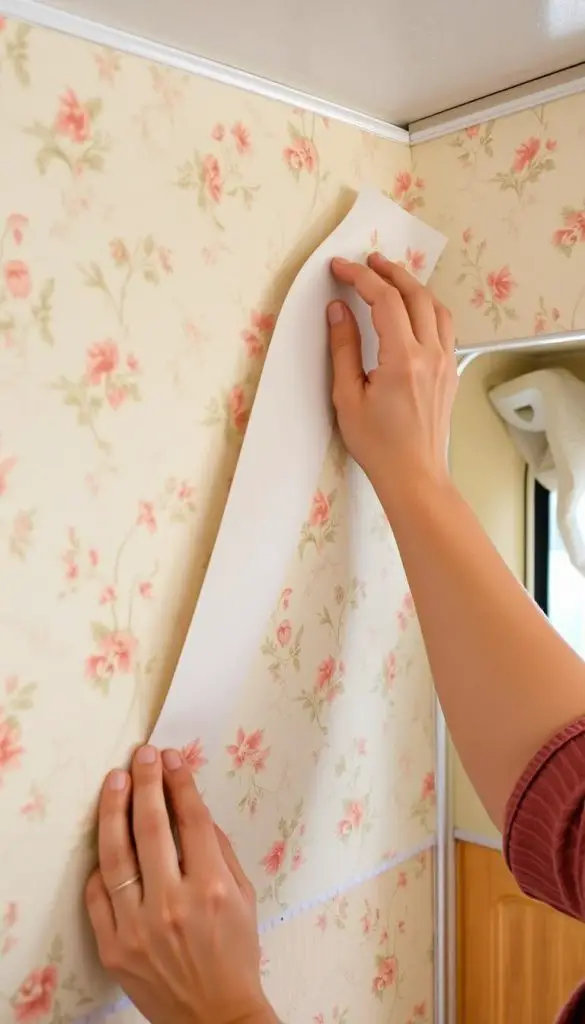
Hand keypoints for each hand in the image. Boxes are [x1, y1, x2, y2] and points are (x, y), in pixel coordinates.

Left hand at [85, 746, 276, 1023]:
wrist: (215, 1016)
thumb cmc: (235, 953)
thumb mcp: (245, 896)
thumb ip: (220, 850)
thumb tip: (194, 806)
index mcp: (212, 889)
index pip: (192, 820)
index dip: (181, 782)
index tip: (172, 757)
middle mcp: (174, 904)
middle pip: (152, 826)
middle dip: (146, 781)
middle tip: (142, 754)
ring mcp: (138, 927)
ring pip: (117, 854)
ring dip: (115, 809)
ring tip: (115, 781)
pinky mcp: (114, 947)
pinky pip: (98, 894)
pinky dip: (101, 866)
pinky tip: (107, 840)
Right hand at [327, 253, 457, 505]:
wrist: (414, 475)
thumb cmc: (377, 444)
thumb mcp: (348, 397)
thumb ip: (344, 348)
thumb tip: (338, 309)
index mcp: (403, 359)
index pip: (384, 300)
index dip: (361, 277)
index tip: (340, 268)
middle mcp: (431, 354)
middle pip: (415, 295)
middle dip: (390, 272)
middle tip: (368, 260)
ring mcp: (446, 363)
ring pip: (436, 308)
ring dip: (414, 286)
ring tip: (392, 277)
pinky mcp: (451, 373)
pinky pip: (444, 327)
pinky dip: (428, 308)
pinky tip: (413, 310)